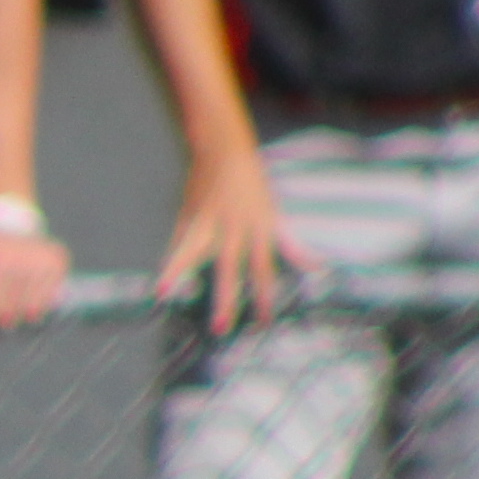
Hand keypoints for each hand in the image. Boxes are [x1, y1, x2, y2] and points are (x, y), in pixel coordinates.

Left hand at [0, 217, 73, 332]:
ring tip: (13, 305)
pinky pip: (51, 297)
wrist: (6, 219)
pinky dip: (40, 303)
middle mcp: (22, 258)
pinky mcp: (58, 260)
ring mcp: (43, 259)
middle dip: (2, 317)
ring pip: (33, 307)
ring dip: (21, 312)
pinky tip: (28, 294)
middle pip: (11, 309)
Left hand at [155, 141, 304, 334]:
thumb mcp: (186, 212)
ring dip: (263, 294)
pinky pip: (290, 239)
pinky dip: (303, 254)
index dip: (175, 270)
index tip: (161, 291)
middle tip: (221, 328)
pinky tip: (316, 269)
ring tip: (264, 319)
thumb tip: (168, 276)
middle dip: (225, 300)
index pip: (186, 251)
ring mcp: (255, 223)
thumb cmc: (202, 184)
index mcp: (205, 224)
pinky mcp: (273, 217)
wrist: (227, 150)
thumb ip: (180, 244)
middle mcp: (230, 227)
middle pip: (228, 268)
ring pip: (261, 264)